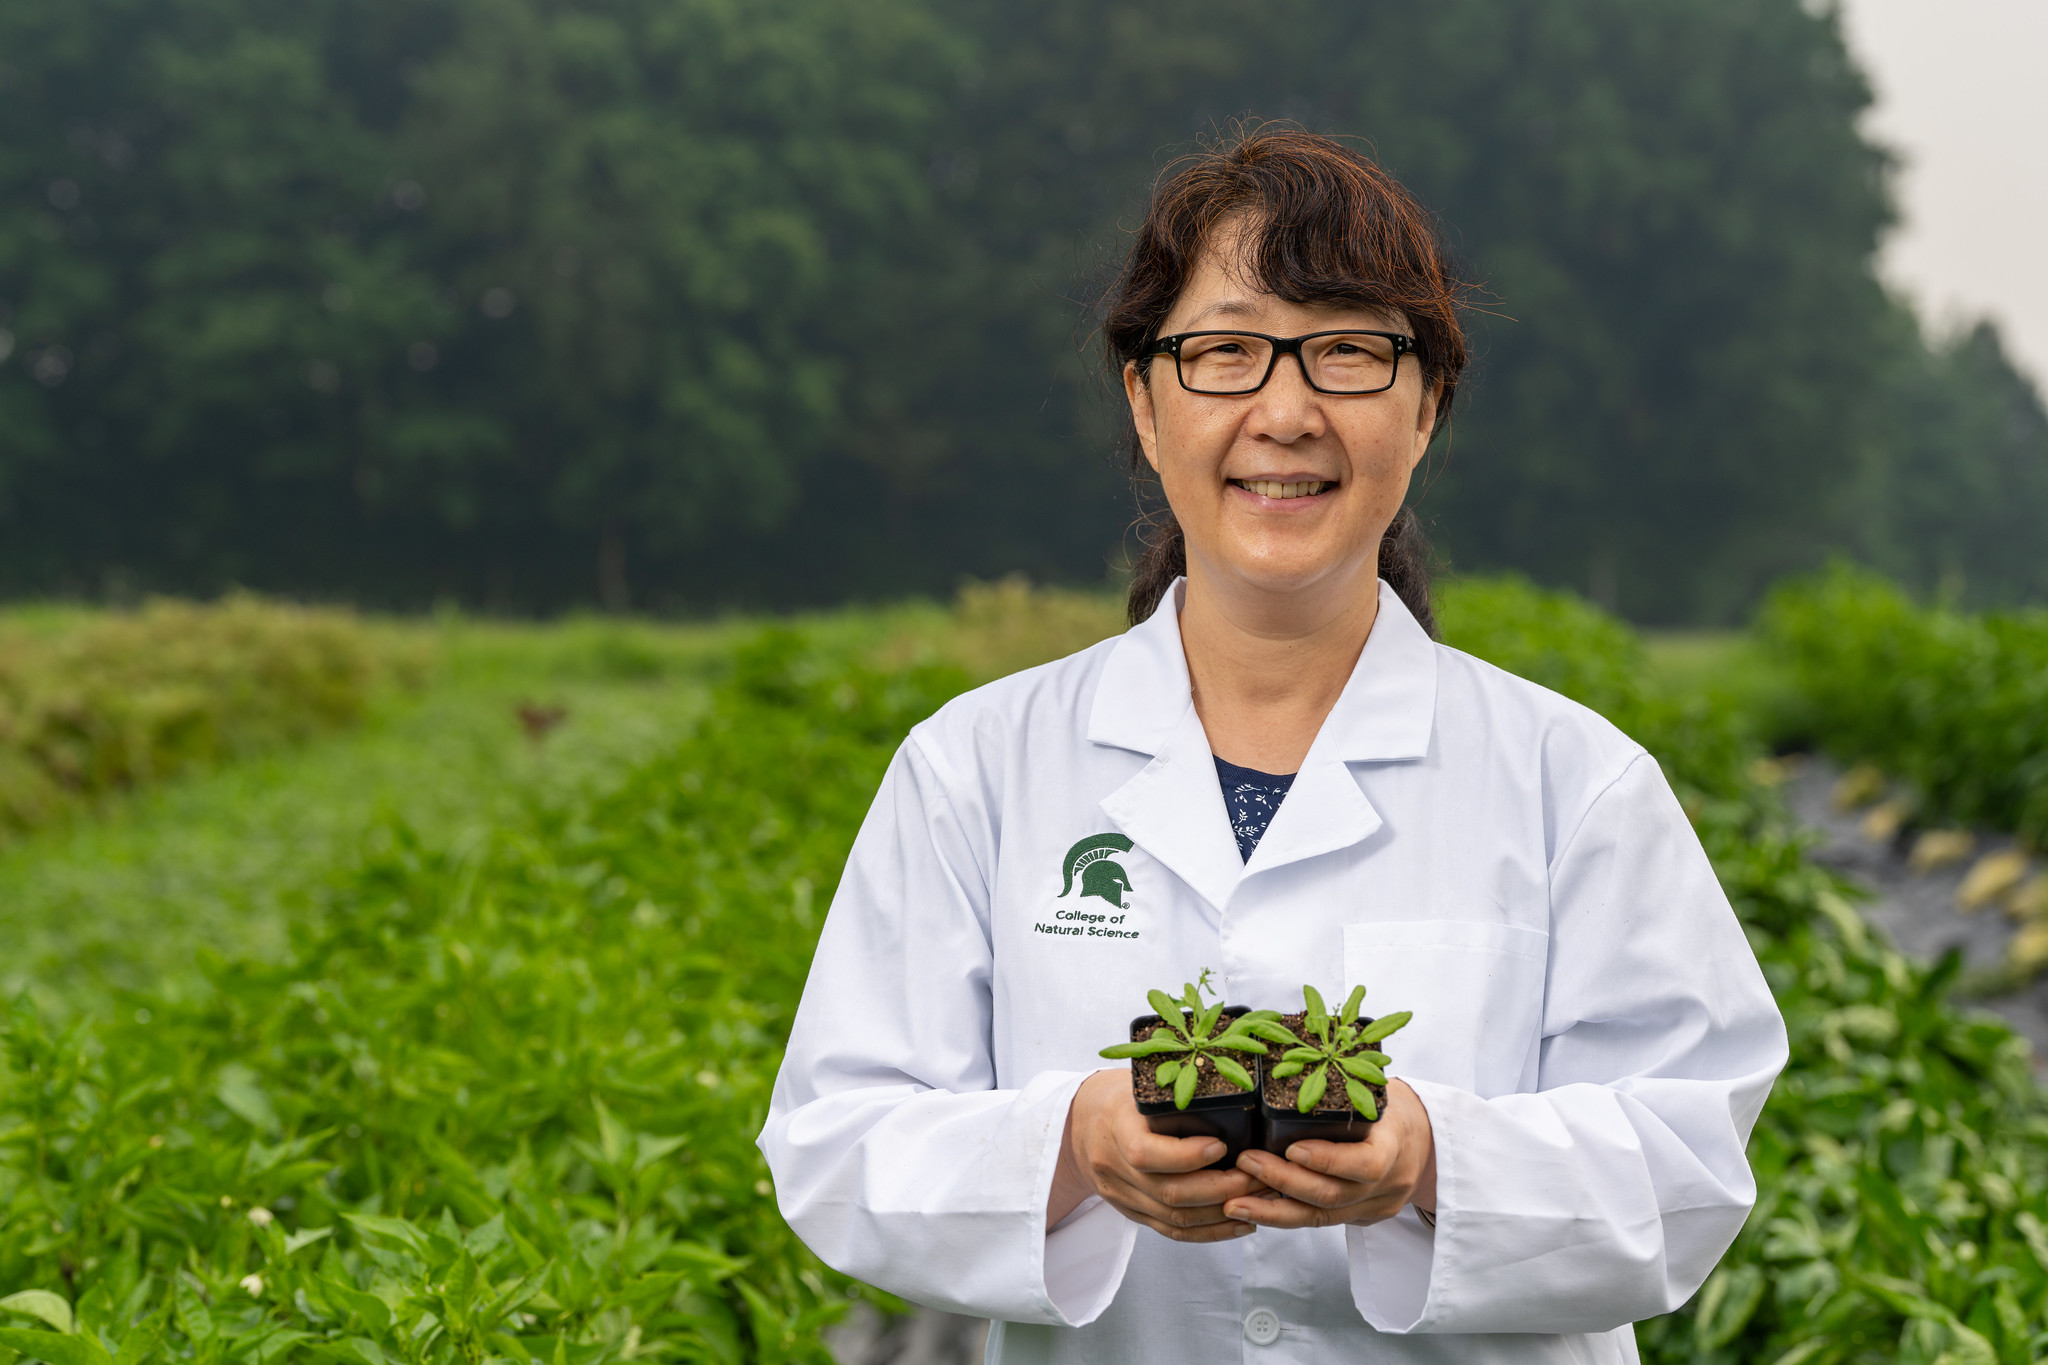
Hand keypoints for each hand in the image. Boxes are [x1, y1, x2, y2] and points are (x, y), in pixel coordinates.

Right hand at [1047, 1068, 1267, 1240]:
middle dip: (1221, 1188)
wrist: (1077, 1125)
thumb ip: (1174, 1096)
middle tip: (1257, 1176)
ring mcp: (1122, 1196)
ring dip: (1223, 1213)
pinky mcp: (1132, 1212)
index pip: (1145, 1153)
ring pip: (1175, 1218)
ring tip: (1259, 1199)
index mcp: (1114, 1128)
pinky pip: (1172, 1231)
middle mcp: (1114, 1168)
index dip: (1187, 1155)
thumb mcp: (1139, 1086)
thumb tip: (1232, 1097)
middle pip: (1169, 1192)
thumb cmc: (1120, 1097)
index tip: (1222, 1144)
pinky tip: (1239, 1223)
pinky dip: (1209, 1232)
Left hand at [1223, 1079, 1435, 1228]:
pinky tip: (1253, 1208)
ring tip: (1234, 1203)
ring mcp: (1375, 1206)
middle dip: (1284, 1182)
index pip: (1365, 1164)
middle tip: (1245, 1163)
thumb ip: (1344, 1088)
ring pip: (1322, 1218)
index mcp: (1397, 1146)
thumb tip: (1288, 1056)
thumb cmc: (1393, 1105)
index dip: (1328, 1160)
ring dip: (1274, 1211)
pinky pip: (1319, 1221)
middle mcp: (1388, 1185)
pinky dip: (1284, 1215)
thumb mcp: (1378, 1088)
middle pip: (1334, 1195)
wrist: (1428, 1140)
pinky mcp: (1360, 1217)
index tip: (1290, 1147)